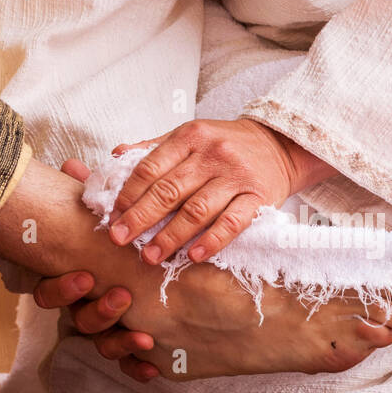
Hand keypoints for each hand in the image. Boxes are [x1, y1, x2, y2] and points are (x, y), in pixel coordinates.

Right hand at [34, 158, 160, 382]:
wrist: (167, 259)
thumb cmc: (123, 235)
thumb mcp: (110, 213)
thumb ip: (90, 196)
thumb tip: (70, 167)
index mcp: (74, 279)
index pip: (51, 293)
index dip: (62, 289)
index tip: (85, 275)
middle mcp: (87, 307)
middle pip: (79, 322)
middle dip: (98, 312)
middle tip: (123, 297)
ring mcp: (111, 327)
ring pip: (104, 344)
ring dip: (120, 341)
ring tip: (143, 335)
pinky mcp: (135, 343)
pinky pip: (131, 364)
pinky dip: (139, 367)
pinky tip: (155, 367)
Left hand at [107, 118, 333, 264]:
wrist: (279, 144)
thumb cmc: (226, 144)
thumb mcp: (190, 136)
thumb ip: (154, 148)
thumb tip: (115, 155)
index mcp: (190, 136)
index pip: (151, 167)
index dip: (128, 194)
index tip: (112, 217)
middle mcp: (212, 153)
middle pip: (169, 190)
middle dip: (140, 218)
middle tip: (119, 240)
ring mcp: (236, 176)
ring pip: (197, 210)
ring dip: (170, 236)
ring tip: (149, 256)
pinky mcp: (258, 197)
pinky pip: (232, 222)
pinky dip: (212, 241)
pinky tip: (194, 256)